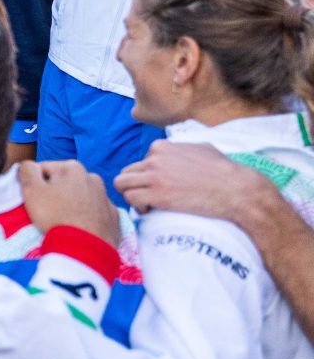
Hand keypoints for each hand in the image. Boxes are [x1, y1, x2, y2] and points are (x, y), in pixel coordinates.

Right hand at [18, 162, 119, 246]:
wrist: (85, 250)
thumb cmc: (55, 216)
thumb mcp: (32, 190)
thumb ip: (27, 170)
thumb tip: (28, 165)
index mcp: (73, 168)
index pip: (44, 169)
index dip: (35, 184)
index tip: (34, 199)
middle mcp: (93, 178)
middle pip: (64, 183)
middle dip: (55, 193)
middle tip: (47, 212)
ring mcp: (106, 199)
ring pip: (81, 197)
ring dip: (72, 204)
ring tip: (64, 222)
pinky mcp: (113, 218)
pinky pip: (95, 214)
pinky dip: (87, 218)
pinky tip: (79, 229)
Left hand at [115, 140, 269, 223]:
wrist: (237, 190)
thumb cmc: (224, 171)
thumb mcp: (201, 149)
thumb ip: (182, 149)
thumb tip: (179, 150)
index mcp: (162, 147)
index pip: (140, 162)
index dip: (147, 177)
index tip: (159, 187)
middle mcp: (154, 159)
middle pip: (127, 173)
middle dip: (135, 186)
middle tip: (149, 198)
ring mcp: (154, 176)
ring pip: (121, 184)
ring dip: (131, 196)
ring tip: (148, 205)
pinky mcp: (157, 194)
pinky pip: (131, 199)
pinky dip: (137, 207)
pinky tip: (151, 210)